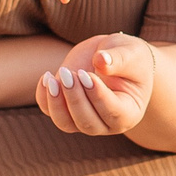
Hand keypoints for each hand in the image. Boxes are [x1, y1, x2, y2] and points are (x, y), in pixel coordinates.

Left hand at [37, 34, 154, 136]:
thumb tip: (100, 61)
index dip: (97, 96)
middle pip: (87, 123)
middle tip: (69, 73)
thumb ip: (119, 58)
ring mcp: (84, 119)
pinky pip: (50, 111)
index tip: (86, 74)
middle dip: (75, 99)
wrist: (114, 55)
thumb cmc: (130, 56)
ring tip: (52, 79)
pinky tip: (46, 77)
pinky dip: (44, 97)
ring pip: (65, 123)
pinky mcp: (66, 109)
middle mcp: (107, 123)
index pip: (113, 113)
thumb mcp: (131, 52)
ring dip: (56, 103)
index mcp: (129, 113)